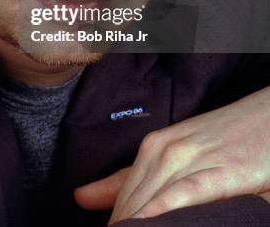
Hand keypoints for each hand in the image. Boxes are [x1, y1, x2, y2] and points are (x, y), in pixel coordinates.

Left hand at [74, 86, 269, 221]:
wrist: (266, 117)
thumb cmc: (221, 140)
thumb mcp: (172, 154)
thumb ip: (128, 179)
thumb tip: (81, 197)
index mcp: (151, 148)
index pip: (118, 197)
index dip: (110, 223)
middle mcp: (164, 151)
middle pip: (129, 203)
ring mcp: (191, 159)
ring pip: (151, 200)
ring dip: (134, 224)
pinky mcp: (220, 171)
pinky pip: (186, 193)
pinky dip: (165, 209)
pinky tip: (148, 223)